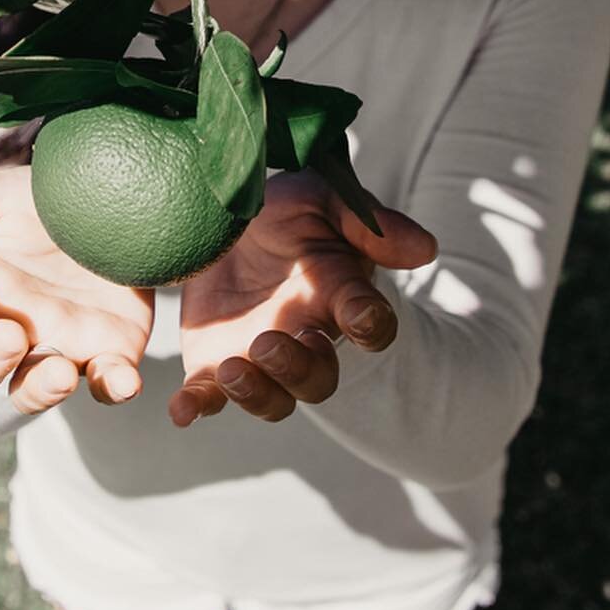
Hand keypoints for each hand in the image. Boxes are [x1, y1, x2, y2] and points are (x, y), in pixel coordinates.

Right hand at [0, 165, 153, 414]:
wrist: (102, 206)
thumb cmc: (32, 205)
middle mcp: (9, 327)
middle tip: (10, 335)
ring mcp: (57, 345)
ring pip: (35, 387)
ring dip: (42, 388)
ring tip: (57, 374)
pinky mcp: (108, 351)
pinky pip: (107, 381)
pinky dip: (113, 387)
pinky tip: (123, 382)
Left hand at [175, 168, 437, 425]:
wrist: (227, 222)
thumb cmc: (287, 212)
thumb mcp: (320, 198)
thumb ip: (365, 221)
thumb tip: (426, 249)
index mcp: (338, 296)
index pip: (370, 322)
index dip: (370, 325)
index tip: (359, 318)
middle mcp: (306, 337)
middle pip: (318, 378)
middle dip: (298, 369)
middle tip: (269, 343)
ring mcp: (260, 358)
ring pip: (273, 399)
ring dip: (256, 394)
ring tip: (232, 370)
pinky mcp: (215, 364)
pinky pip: (210, 397)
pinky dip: (198, 407)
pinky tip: (182, 411)